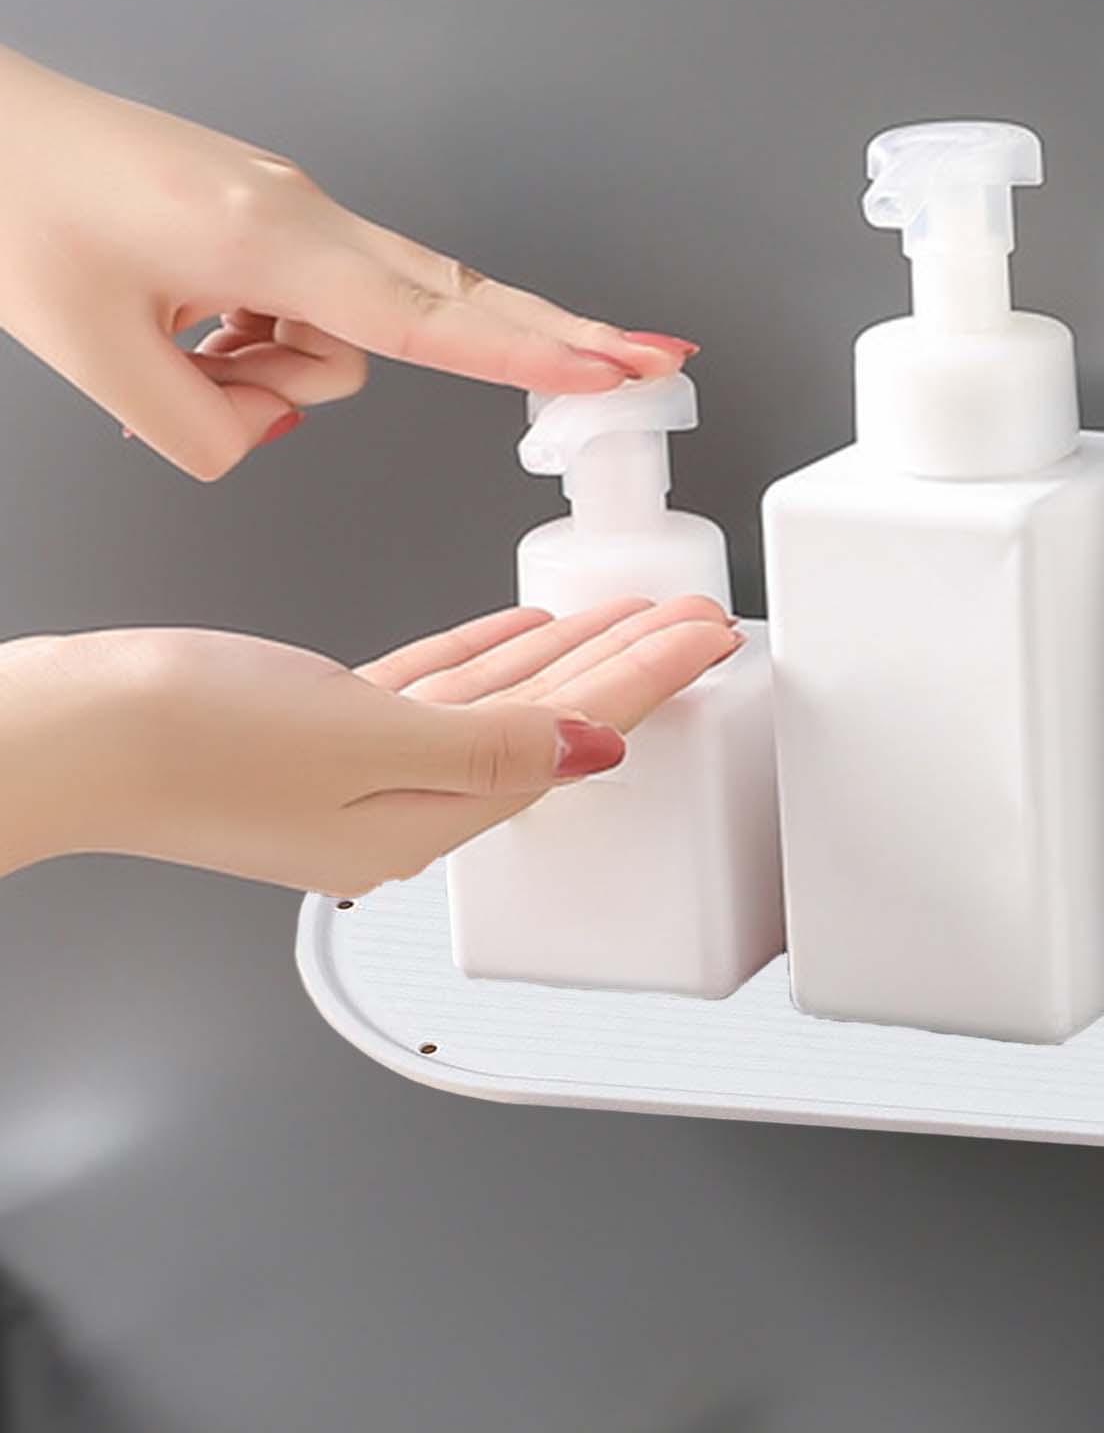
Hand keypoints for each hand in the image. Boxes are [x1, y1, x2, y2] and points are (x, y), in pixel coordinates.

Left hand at [0, 45, 697, 480]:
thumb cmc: (15, 204)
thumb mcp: (95, 361)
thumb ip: (206, 430)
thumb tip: (270, 433)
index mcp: (270, 241)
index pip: (434, 320)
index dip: (538, 354)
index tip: (620, 371)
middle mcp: (302, 219)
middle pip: (458, 297)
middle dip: (550, 336)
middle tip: (651, 360)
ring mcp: (293, 215)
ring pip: (351, 334)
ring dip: (280, 368)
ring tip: (188, 348)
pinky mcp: (274, 223)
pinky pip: (310, 310)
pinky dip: (264, 342)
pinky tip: (194, 325)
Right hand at [0, 597, 737, 894]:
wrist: (68, 735)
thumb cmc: (193, 740)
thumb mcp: (364, 740)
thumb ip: (490, 745)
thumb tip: (596, 751)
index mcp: (429, 817)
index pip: (573, 738)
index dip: (648, 682)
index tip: (707, 639)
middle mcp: (408, 804)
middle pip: (550, 722)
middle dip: (629, 666)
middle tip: (695, 620)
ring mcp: (366, 769)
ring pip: (499, 700)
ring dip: (567, 655)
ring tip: (632, 614)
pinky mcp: (325, 730)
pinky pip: (434, 691)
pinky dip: (485, 658)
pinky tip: (523, 630)